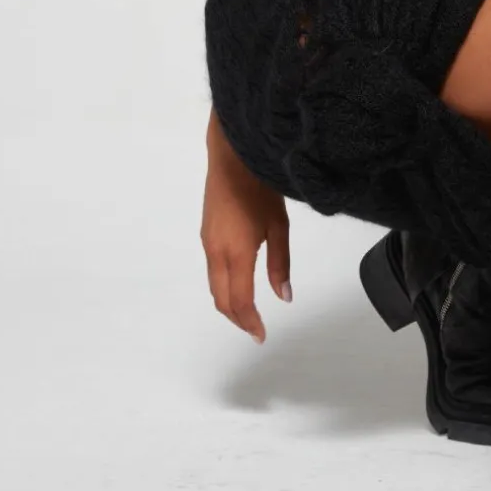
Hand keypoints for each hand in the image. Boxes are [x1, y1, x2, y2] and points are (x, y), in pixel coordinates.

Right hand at [201, 124, 291, 342]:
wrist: (233, 154)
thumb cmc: (261, 187)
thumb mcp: (279, 226)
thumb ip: (280, 264)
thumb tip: (284, 297)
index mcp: (234, 253)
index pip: (238, 301)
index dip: (250, 322)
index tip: (261, 336)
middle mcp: (215, 252)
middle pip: (220, 298)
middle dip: (237, 318)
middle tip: (255, 328)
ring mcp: (207, 242)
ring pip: (214, 285)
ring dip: (229, 302)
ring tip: (249, 311)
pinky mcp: (206, 232)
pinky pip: (212, 269)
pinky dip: (224, 285)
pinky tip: (239, 283)